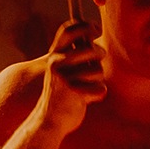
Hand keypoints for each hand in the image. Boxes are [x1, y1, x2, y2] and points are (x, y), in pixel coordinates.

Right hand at [39, 20, 104, 134]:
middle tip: (97, 60)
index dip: (86, 26)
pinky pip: (101, 89)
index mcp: (54, 56)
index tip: (96, 30)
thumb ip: (74, 54)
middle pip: (91, 49)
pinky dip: (98, 95)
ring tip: (87, 87)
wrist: (49, 122)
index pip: (70, 30)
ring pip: (98, 70)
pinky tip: (87, 99)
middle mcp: (58, 64)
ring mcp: (66, 79)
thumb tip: (91, 34)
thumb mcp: (61, 71)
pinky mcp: (75, 94)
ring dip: (97, 80)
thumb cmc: (60, 94)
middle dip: (99, 54)